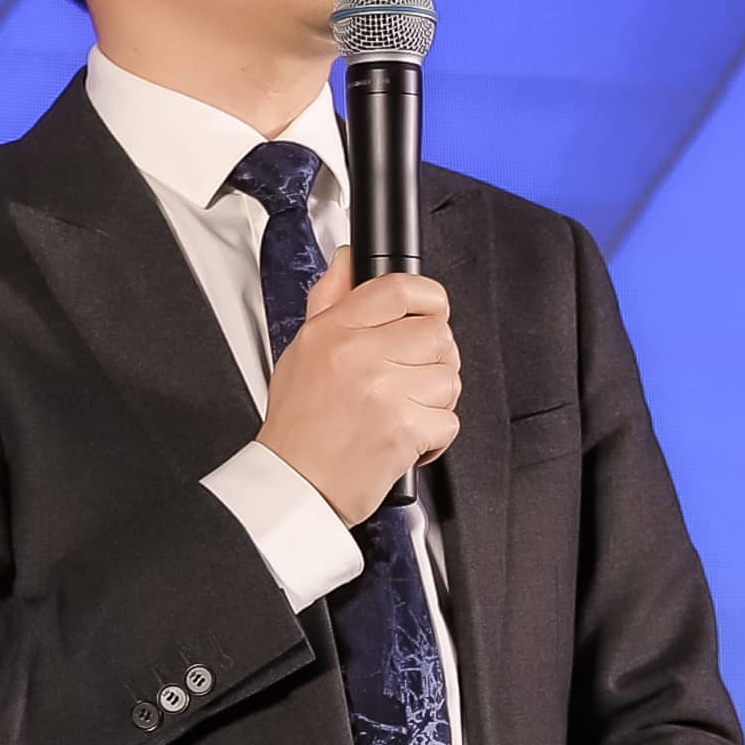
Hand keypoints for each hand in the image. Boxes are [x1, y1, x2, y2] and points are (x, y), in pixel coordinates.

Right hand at [257, 256, 458, 525]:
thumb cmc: (299, 424)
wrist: (295, 483)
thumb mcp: (302, 349)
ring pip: (449, 378)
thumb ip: (330, 300)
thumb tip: (348, 260)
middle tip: (413, 376)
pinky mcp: (405, 429)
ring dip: (435, 398)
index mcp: (335, 331)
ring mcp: (385, 392)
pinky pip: (449, 420)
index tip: (433, 310)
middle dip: (434, 358)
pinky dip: (435, 435)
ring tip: (406, 409)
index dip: (428, 297)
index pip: (399, 289)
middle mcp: (360, 355)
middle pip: (437, 334)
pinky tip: (407, 436)